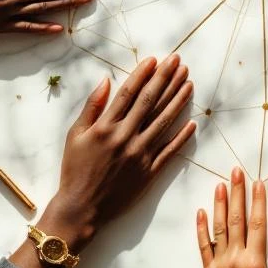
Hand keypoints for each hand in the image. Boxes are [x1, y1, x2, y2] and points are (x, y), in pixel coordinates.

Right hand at [36, 55, 195, 250]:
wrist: (81, 208)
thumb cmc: (75, 170)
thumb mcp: (75, 135)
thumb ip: (91, 107)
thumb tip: (105, 81)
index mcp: (105, 127)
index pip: (129, 93)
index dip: (143, 74)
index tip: (155, 59)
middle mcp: (125, 138)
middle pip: (150, 102)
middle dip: (165, 79)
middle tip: (178, 62)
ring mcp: (139, 155)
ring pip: (163, 122)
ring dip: (178, 100)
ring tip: (189, 82)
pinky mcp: (149, 173)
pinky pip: (170, 151)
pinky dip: (182, 137)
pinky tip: (192, 122)